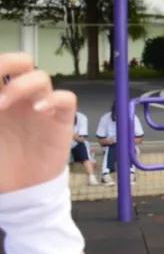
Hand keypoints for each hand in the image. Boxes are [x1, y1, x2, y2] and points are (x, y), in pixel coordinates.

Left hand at [0, 53, 77, 194]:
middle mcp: (19, 98)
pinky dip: (54, 99)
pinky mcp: (60, 120)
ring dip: (21, 85)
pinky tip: (39, 111)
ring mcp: (41, 107)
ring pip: (42, 77)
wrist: (20, 192)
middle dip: (7, 62)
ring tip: (3, 103)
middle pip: (21, 62)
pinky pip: (66, 99)